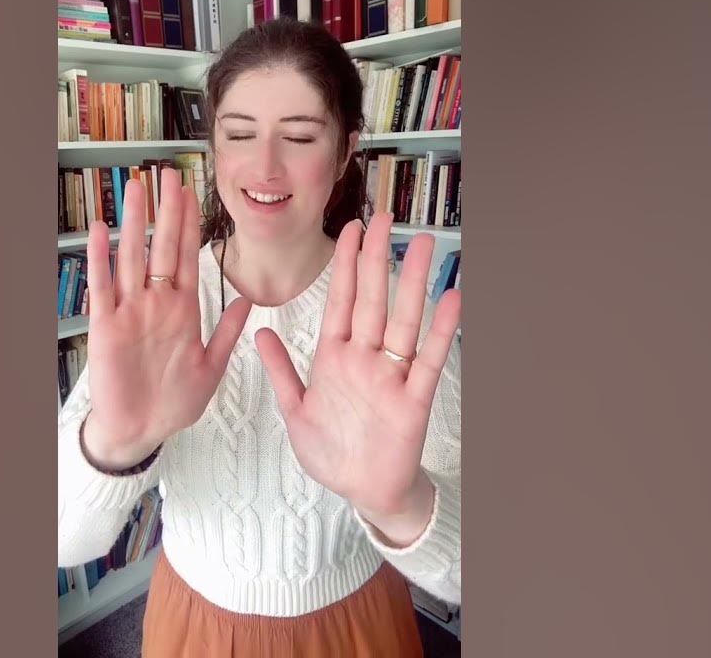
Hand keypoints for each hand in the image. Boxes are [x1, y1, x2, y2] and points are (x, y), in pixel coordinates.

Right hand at [82, 169, 251, 469]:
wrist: (140, 430)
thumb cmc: (172, 402)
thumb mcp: (210, 367)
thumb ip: (226, 332)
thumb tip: (248, 301)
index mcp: (183, 309)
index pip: (188, 257)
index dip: (190, 225)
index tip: (192, 193)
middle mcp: (156, 304)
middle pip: (162, 247)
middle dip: (166, 211)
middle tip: (167, 174)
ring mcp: (130, 312)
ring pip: (133, 257)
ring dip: (134, 223)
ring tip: (136, 189)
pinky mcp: (106, 327)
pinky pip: (104, 287)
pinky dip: (102, 259)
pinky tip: (101, 230)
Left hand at [255, 213, 459, 534]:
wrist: (363, 492)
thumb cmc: (332, 452)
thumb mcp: (296, 411)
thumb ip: (281, 371)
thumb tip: (261, 331)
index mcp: (334, 357)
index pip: (340, 299)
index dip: (345, 263)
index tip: (351, 228)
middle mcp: (364, 359)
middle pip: (371, 298)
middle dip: (376, 258)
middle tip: (385, 217)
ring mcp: (391, 376)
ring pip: (402, 320)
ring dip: (411, 283)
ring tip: (420, 245)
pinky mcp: (413, 400)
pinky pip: (429, 359)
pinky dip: (440, 330)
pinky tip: (450, 298)